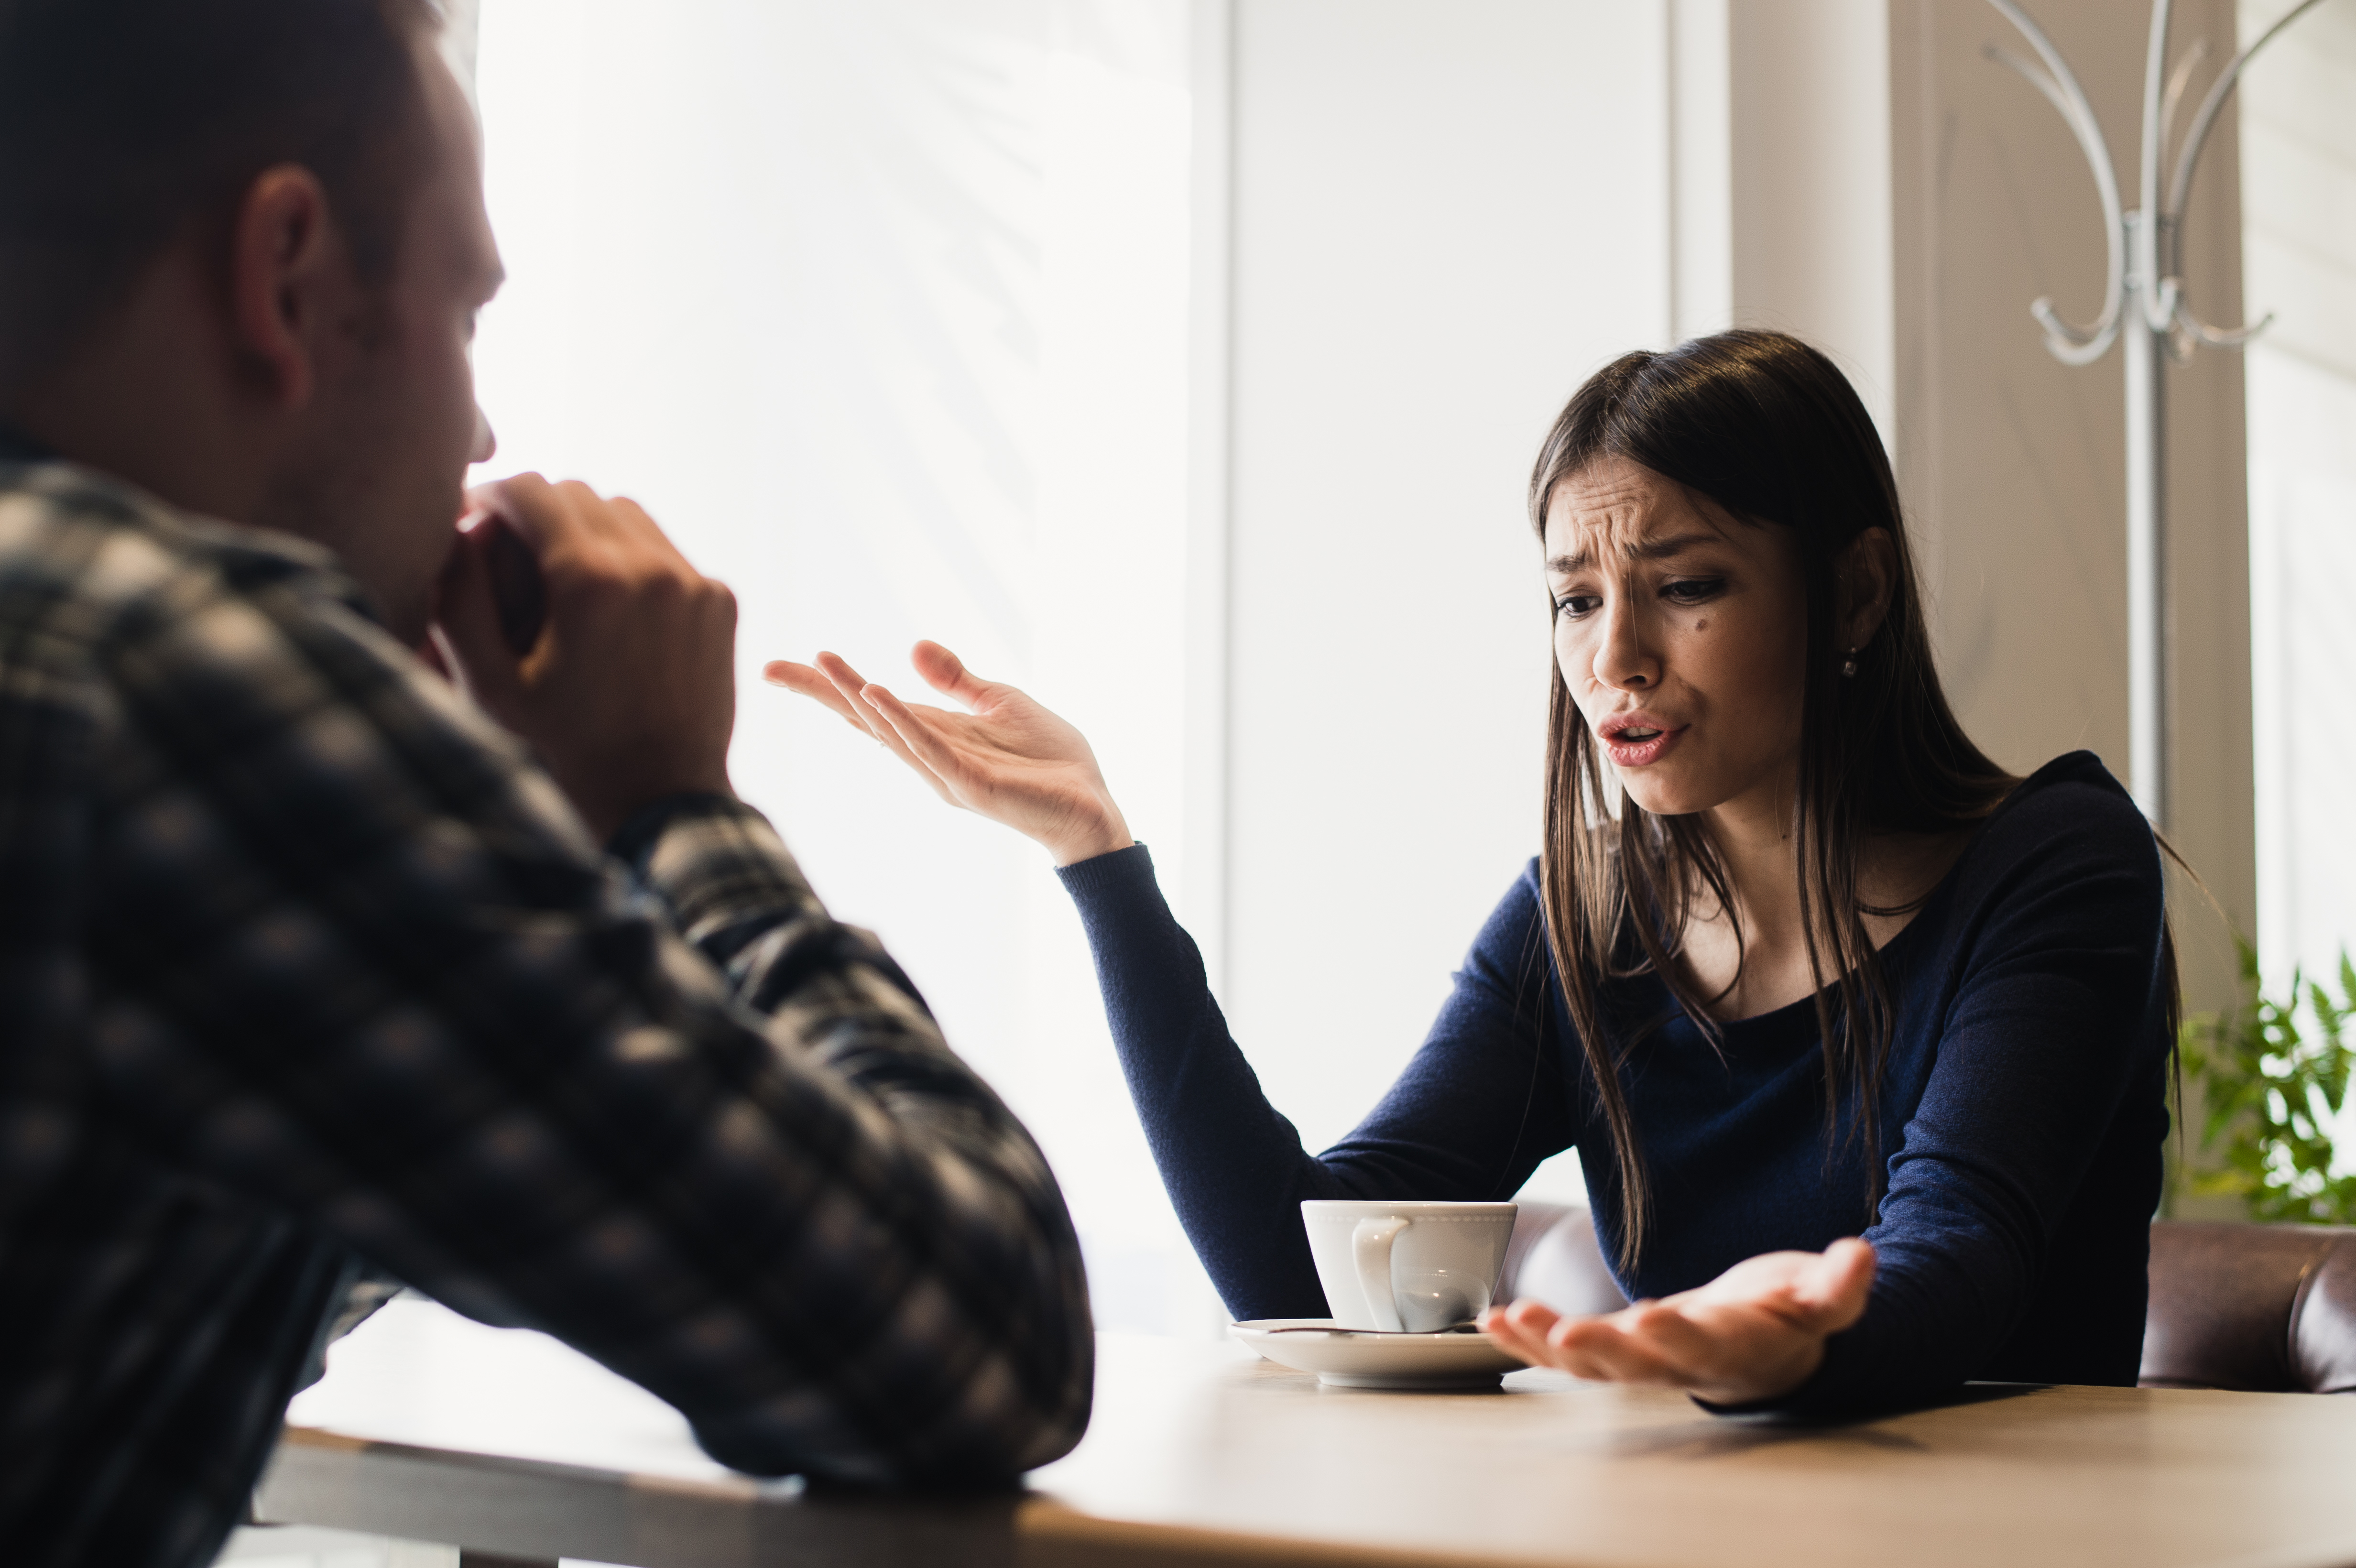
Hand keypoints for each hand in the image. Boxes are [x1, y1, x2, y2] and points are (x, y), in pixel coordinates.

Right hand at [433, 473, 735, 840]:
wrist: (660, 801)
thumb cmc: (562, 754)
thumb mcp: (490, 685)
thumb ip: (461, 599)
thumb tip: (456, 527)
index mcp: (590, 579)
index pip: (532, 490)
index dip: (491, 495)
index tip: (471, 518)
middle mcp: (650, 567)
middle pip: (579, 494)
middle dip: (537, 511)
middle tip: (507, 545)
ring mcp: (693, 582)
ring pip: (627, 515)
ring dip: (586, 529)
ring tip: (556, 572)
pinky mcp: (720, 602)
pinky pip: (666, 553)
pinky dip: (632, 560)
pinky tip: (609, 603)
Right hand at [763, 642, 1132, 866]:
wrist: (1092, 805)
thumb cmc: (1050, 761)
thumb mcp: (1000, 703)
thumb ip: (957, 680)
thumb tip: (912, 647)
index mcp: (935, 734)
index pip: (871, 706)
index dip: (830, 686)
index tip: (783, 666)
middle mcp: (930, 756)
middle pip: (865, 719)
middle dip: (822, 693)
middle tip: (772, 668)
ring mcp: (947, 772)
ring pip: (891, 731)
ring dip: (856, 697)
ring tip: (824, 665)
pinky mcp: (973, 784)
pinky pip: (931, 748)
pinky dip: (904, 723)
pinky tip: (878, 695)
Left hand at [1479, 1237, 1874, 1405]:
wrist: (1763, 1346)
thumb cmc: (1787, 1316)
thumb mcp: (1821, 1300)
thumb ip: (1839, 1286)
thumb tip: (1860, 1255)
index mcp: (1730, 1347)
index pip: (1703, 1345)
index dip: (1679, 1334)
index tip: (1654, 1314)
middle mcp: (1678, 1362)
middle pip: (1636, 1364)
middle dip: (1600, 1348)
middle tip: (1567, 1330)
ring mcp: (1641, 1360)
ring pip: (1590, 1366)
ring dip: (1548, 1345)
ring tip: (1511, 1318)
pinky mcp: (1613, 1349)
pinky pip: (1563, 1355)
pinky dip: (1527, 1342)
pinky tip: (1493, 1320)